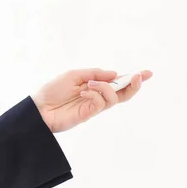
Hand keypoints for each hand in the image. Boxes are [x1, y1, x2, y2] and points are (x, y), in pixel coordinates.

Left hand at [31, 68, 152, 132]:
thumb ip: (94, 74)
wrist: (39, 107)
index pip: (117, 83)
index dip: (132, 78)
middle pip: (123, 94)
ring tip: (90, 84)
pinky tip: (84, 92)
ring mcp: (93, 106)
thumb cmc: (53, 90)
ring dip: (106, 87)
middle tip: (139, 76)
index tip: (147, 73)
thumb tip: (115, 74)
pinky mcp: (88, 114)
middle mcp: (97, 97)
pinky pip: (100, 103)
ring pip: (114, 98)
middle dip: (134, 85)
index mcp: (94, 86)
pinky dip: (95, 94)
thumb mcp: (74, 75)